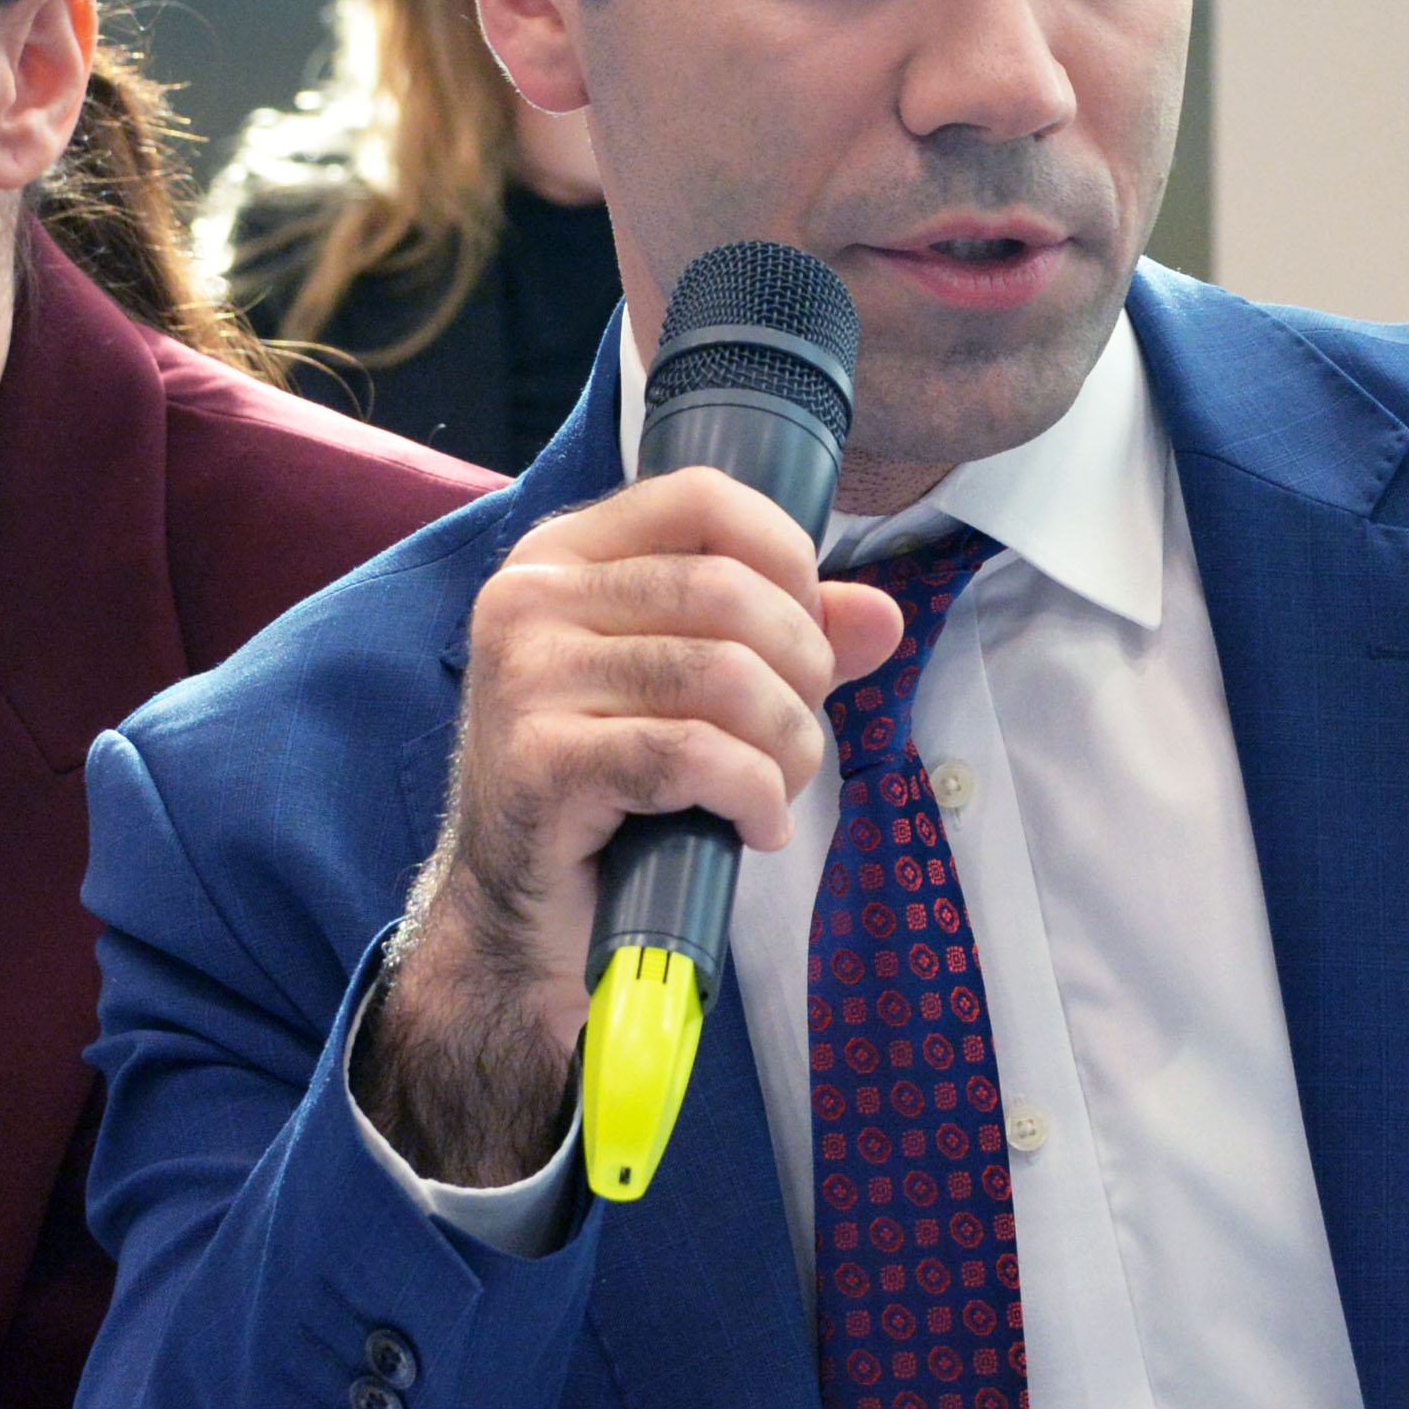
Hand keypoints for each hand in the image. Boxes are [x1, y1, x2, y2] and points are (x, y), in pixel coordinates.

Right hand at [356, 469, 901, 1184]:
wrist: (526, 910)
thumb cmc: (615, 786)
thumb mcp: (695, 691)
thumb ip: (786, 639)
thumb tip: (882, 614)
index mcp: (563, 556)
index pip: (701, 498)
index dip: (786, 558)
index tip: (806, 634)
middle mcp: (531, 600)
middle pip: (726, 591)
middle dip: (802, 669)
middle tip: (797, 733)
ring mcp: (526, 679)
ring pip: (722, 675)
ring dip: (788, 741)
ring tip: (782, 784)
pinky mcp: (542, 764)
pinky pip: (694, 756)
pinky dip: (755, 794)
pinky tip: (757, 825)